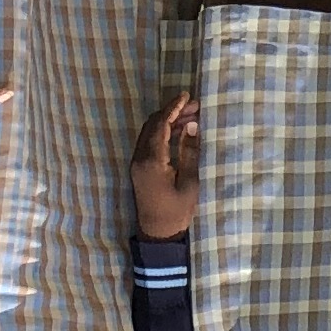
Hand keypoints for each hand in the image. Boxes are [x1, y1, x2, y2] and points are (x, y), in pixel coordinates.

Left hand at [133, 92, 202, 238]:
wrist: (158, 234)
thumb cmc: (177, 211)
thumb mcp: (189, 181)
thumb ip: (189, 151)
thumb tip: (191, 124)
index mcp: (152, 160)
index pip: (161, 124)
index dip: (173, 107)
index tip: (187, 96)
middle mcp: (139, 158)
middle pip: (153, 124)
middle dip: (172, 111)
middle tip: (194, 106)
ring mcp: (136, 162)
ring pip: (150, 132)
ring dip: (167, 121)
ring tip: (191, 117)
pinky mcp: (139, 167)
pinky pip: (148, 142)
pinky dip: (162, 132)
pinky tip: (179, 131)